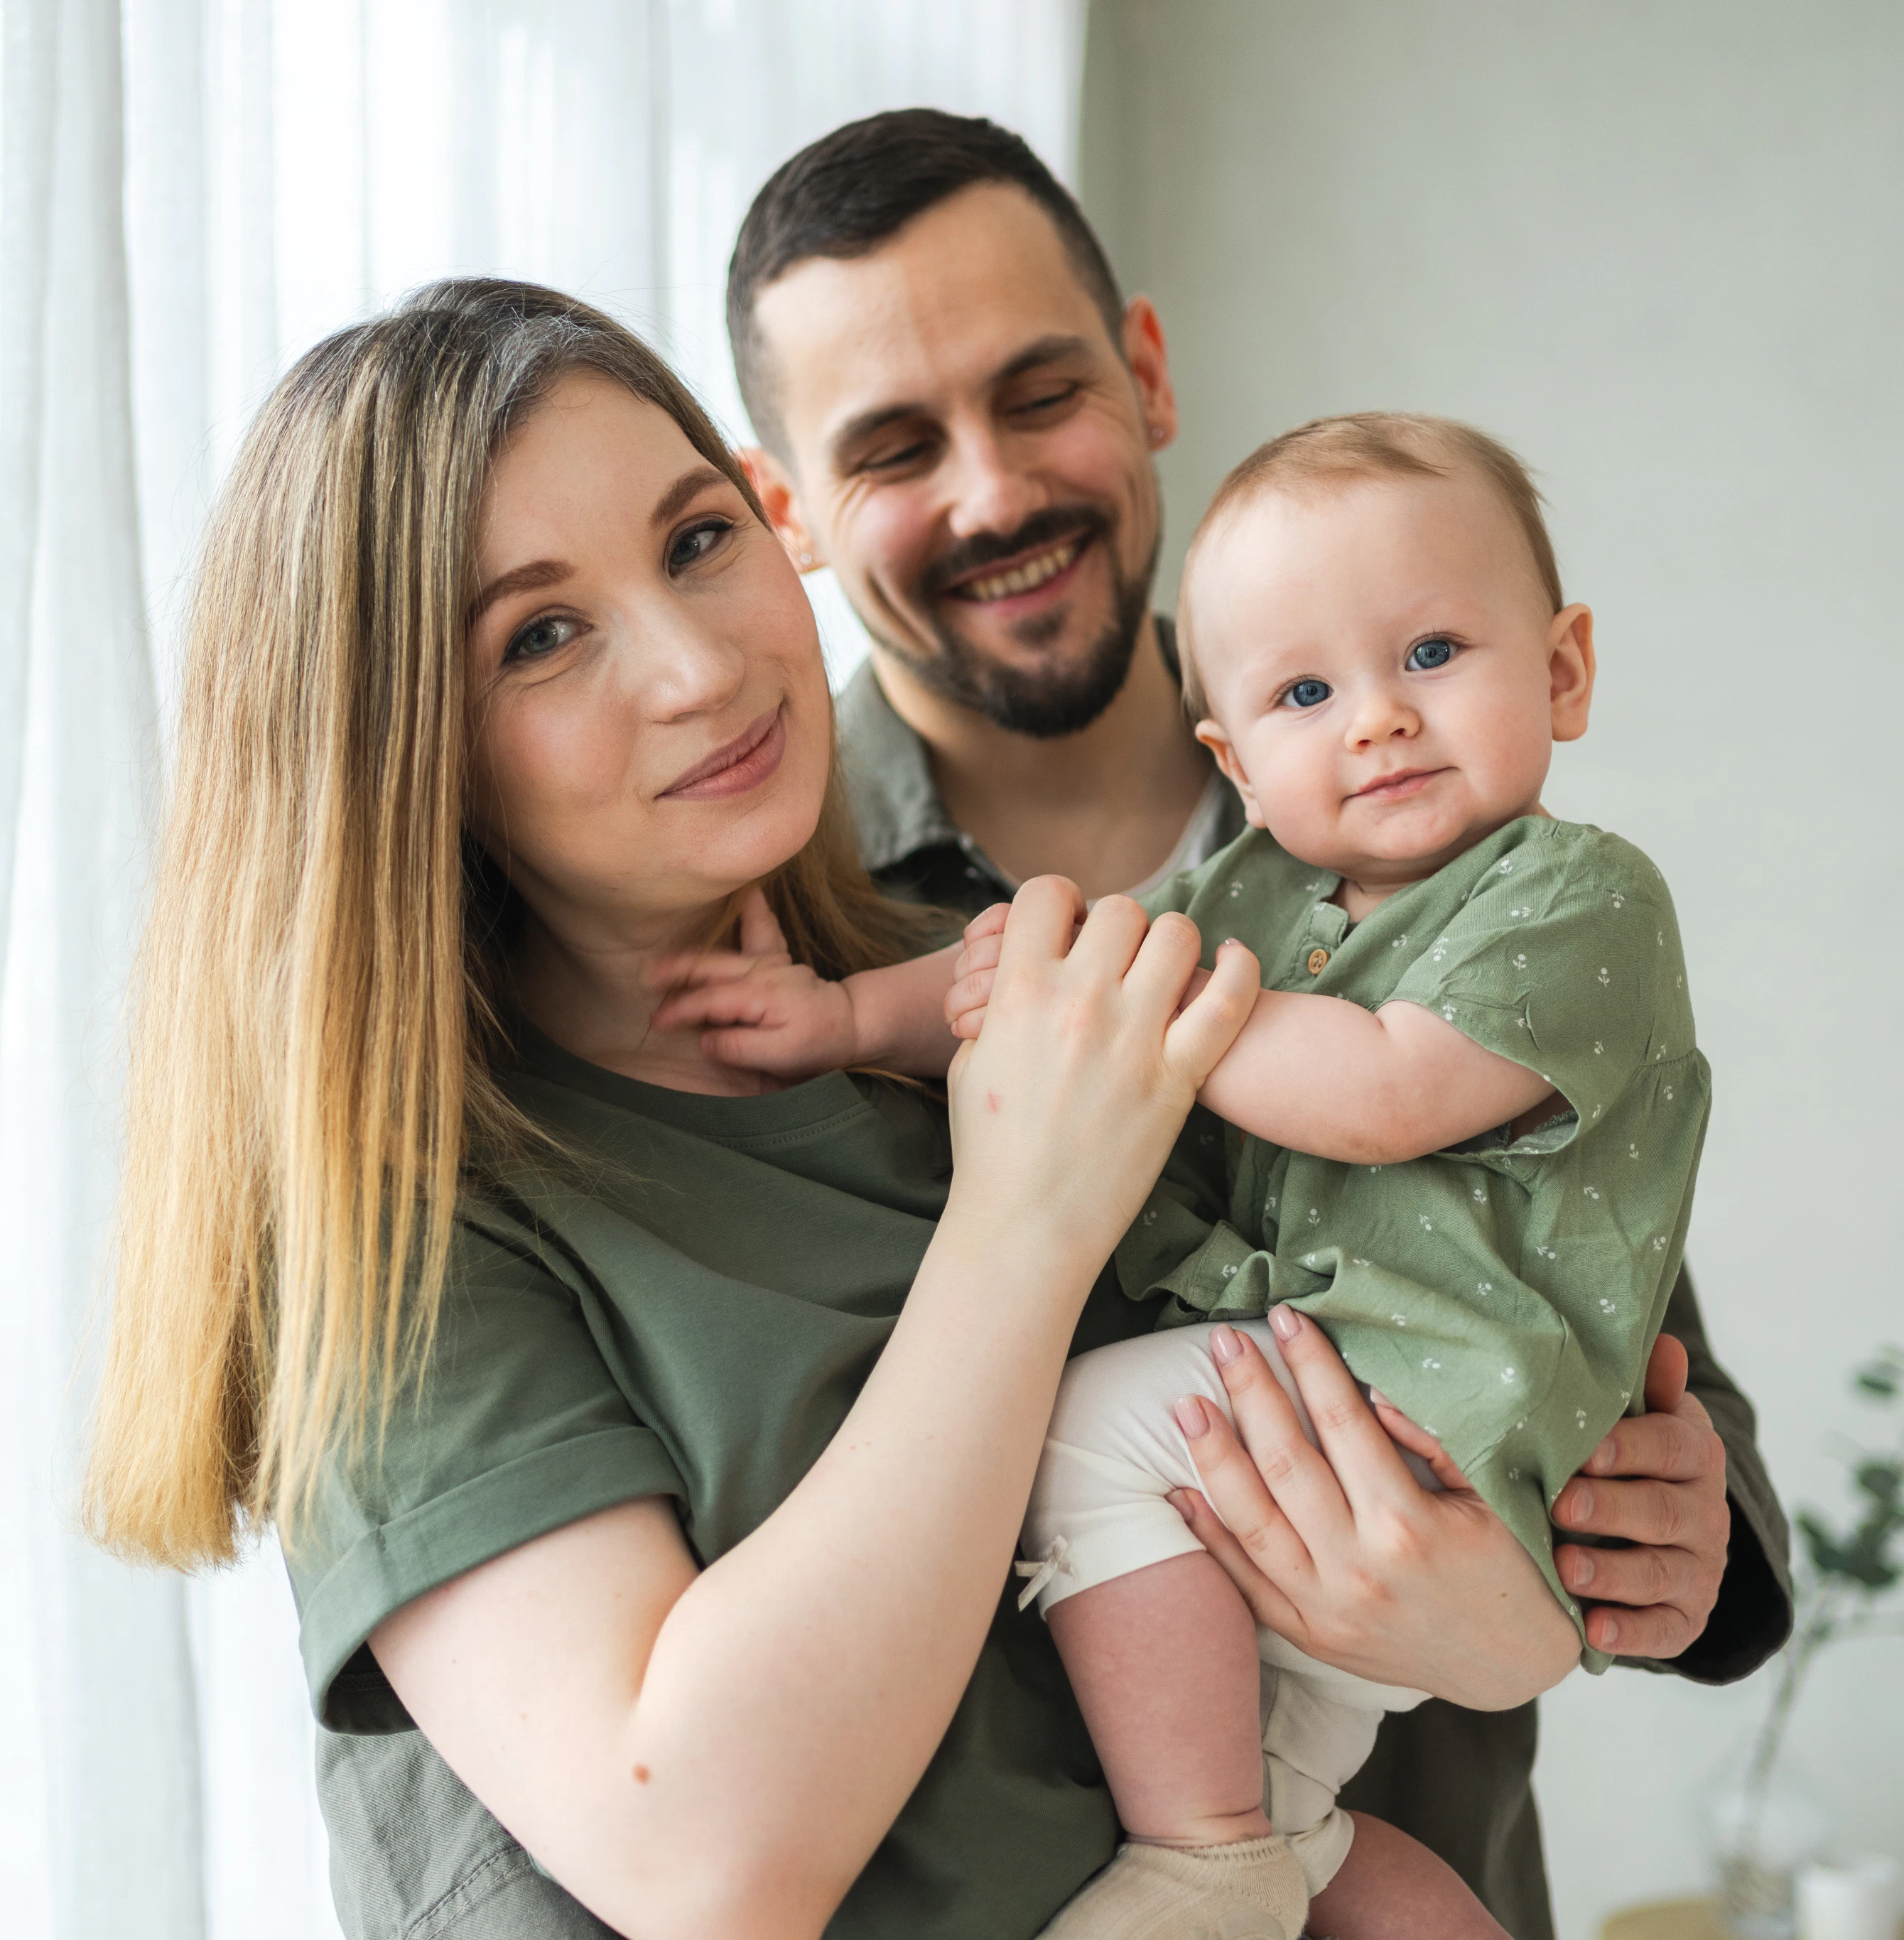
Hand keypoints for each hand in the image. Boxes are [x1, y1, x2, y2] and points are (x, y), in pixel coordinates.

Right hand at [648, 886, 856, 1078]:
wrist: (849, 1023)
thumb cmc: (815, 1043)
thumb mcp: (780, 1055)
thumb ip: (740, 1046)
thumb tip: (706, 1040)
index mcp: (760, 995)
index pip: (709, 1000)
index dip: (679, 1010)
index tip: (655, 1020)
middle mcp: (762, 971)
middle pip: (709, 966)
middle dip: (674, 970)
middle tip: (645, 975)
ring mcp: (769, 961)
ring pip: (727, 943)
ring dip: (696, 941)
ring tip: (672, 931)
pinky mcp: (774, 958)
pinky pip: (759, 928)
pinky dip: (751, 909)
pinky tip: (748, 890)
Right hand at [941, 878, 1257, 1268]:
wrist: (1024, 1226)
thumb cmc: (991, 1150)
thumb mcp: (971, 1060)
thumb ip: (1001, 1002)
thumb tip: (1025, 963)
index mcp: (1019, 992)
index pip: (1046, 893)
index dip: (1056, 902)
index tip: (1065, 927)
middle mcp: (1080, 1003)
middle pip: (1119, 909)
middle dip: (1115, 925)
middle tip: (1114, 958)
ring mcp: (1134, 1039)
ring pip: (1176, 936)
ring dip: (1168, 944)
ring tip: (1161, 970)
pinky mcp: (1178, 1078)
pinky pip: (1228, 1002)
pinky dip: (1240, 969)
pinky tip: (1233, 960)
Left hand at [1169, 1310, 1580, 1708]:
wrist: (1513, 1670)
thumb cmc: (1511, 1569)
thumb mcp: (1493, 1498)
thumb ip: (1435, 1441)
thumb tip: (1372, 1390)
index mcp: (1408, 1525)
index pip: (1342, 1422)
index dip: (1310, 1363)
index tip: (1286, 1317)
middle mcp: (1358, 1568)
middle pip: (1284, 1463)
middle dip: (1249, 1392)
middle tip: (1223, 1339)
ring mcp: (1327, 1609)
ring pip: (1250, 1523)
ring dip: (1212, 1457)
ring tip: (1186, 1404)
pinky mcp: (1309, 1637)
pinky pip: (1244, 1583)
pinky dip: (1207, 1536)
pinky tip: (1179, 1491)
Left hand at [1551, 1332, 1728, 1659]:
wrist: (1664, 1525)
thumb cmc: (1629, 1455)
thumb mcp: (1640, 1415)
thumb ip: (1646, 1387)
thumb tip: (1664, 1344)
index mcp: (1693, 1454)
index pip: (1673, 1447)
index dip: (1632, 1448)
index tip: (1587, 1452)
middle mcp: (1705, 1512)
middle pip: (1663, 1511)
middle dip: (1612, 1510)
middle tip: (1563, 1506)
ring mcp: (1700, 1568)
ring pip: (1661, 1572)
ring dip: (1613, 1573)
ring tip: (1567, 1569)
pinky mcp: (1687, 1616)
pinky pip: (1665, 1630)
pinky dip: (1631, 1633)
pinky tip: (1595, 1631)